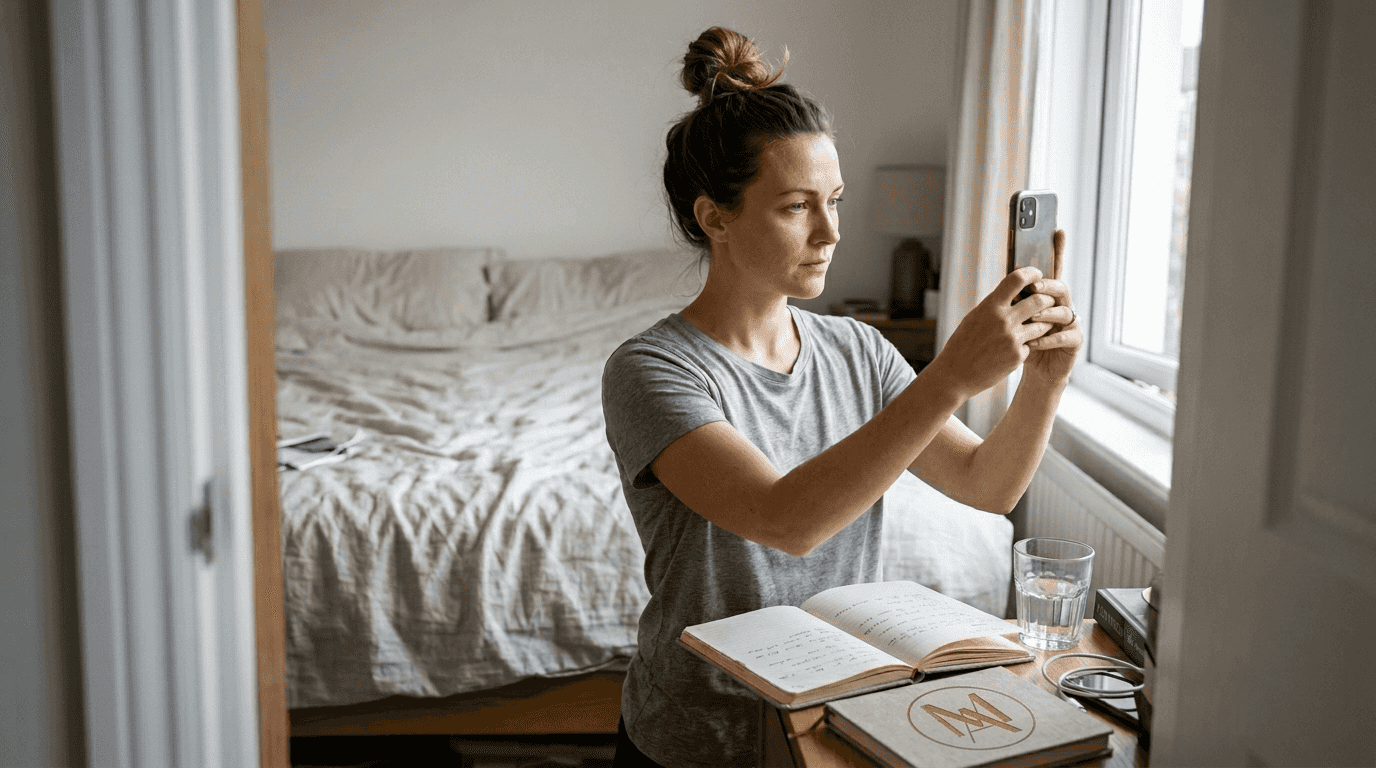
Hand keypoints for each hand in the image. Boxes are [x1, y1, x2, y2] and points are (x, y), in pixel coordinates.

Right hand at [925, 262, 1061, 401]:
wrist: (955, 374)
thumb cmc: (962, 344)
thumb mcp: (974, 318)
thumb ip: (995, 305)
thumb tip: (1013, 290)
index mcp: (990, 306)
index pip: (1017, 279)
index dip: (1031, 273)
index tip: (1037, 275)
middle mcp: (1003, 320)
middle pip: (1039, 300)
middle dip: (1048, 299)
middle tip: (1049, 301)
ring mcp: (1012, 339)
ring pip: (1042, 324)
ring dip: (1044, 323)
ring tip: (1038, 324)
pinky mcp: (1017, 356)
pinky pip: (1032, 344)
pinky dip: (1027, 345)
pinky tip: (1015, 349)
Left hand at [1020, 229, 1081, 385]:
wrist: (1032, 371)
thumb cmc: (1021, 341)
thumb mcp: (1013, 317)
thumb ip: (1015, 297)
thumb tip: (1008, 275)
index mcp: (1047, 296)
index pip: (1053, 270)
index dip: (1057, 250)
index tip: (1057, 230)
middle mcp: (1062, 306)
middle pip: (1060, 288)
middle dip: (1048, 286)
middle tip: (1034, 287)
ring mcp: (1070, 324)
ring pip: (1064, 312)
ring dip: (1047, 313)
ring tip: (1032, 318)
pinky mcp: (1074, 342)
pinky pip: (1066, 337)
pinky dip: (1049, 339)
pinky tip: (1035, 342)